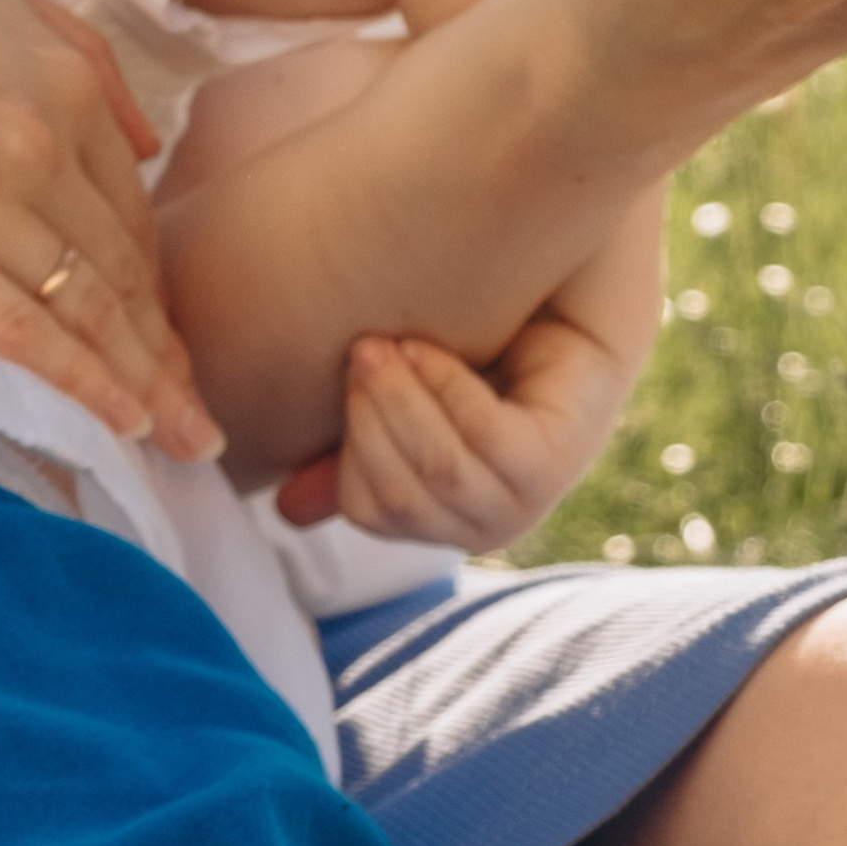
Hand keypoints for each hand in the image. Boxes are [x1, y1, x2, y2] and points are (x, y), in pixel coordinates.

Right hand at [0, 0, 219, 460]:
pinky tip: (118, 422)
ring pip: (81, 303)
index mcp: (49, 70)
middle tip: (202, 421)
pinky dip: (76, 381)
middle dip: (167, 349)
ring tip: (180, 441)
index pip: (130, 203)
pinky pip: (10, 327)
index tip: (173, 344)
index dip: (157, 283)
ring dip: (141, 381)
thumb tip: (149, 136)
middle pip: (119, 263)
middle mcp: (26, 125)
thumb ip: (66, 45)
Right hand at [275, 313, 628, 551]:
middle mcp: (480, 528)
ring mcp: (521, 504)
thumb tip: (287, 510)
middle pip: (396, 490)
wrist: (558, 317)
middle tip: (358, 350)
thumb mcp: (400, 408)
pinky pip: (482, 437)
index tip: (345, 375)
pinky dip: (444, 387)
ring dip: (399, 398)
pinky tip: (426, 348)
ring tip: (383, 343)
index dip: (347, 444)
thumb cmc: (473, 360)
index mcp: (438, 524)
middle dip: (367, 415)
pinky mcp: (551, 468)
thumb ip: (348, 452)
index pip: (365, 507)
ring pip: (436, 467)